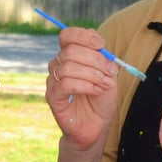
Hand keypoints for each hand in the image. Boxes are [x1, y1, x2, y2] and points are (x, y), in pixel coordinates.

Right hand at [44, 28, 121, 149]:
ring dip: (92, 74)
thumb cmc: (100, 100)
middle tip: (109, 72)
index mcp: (69, 56)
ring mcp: (53, 81)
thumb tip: (99, 46)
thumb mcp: (107, 74)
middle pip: (70, 50)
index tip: (101, 45)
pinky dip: (85, 85)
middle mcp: (58, 65)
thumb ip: (102, 58)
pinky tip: (95, 90)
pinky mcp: (52, 97)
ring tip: (104, 85)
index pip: (67, 35)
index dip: (83, 36)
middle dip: (94, 59)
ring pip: (68, 67)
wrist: (96, 126)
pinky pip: (66, 84)